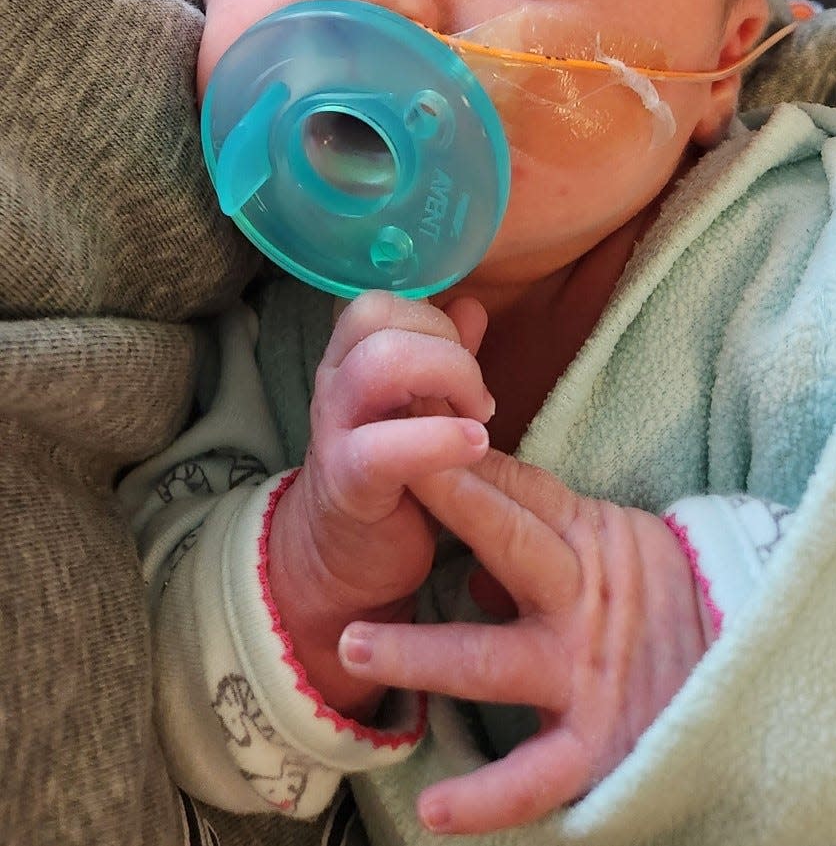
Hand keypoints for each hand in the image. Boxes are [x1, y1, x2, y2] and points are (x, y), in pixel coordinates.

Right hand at [267, 290, 492, 718]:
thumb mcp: (415, 407)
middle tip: (476, 398)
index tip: (466, 368)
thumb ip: (440, 356)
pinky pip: (386, 446)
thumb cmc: (390, 474)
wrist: (342, 559)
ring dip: (448, 378)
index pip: (381, 301)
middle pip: (377, 316)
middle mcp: (333, 383)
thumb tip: (468, 305)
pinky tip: (473, 447)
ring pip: (380, 363)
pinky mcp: (348, 483)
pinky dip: (440, 439)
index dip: (433, 322)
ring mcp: (334, 430)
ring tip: (477, 421)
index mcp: (348, 358)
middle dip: (445, 347)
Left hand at [338, 451, 710, 832]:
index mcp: (588, 542)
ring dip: (420, 653)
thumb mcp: (613, 550)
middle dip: (449, 509)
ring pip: (492, 659)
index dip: (462, 460)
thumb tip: (468, 572)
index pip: (517, 493)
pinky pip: (536, 776)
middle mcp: (581, 601)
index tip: (406, 423)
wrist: (754, 664)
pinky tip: (433, 808)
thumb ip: (540, 549)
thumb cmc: (669, 600)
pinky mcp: (597, 746)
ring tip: (352, 646)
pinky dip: (486, 798)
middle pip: (509, 543)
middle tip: (381, 479)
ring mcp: (584, 673)